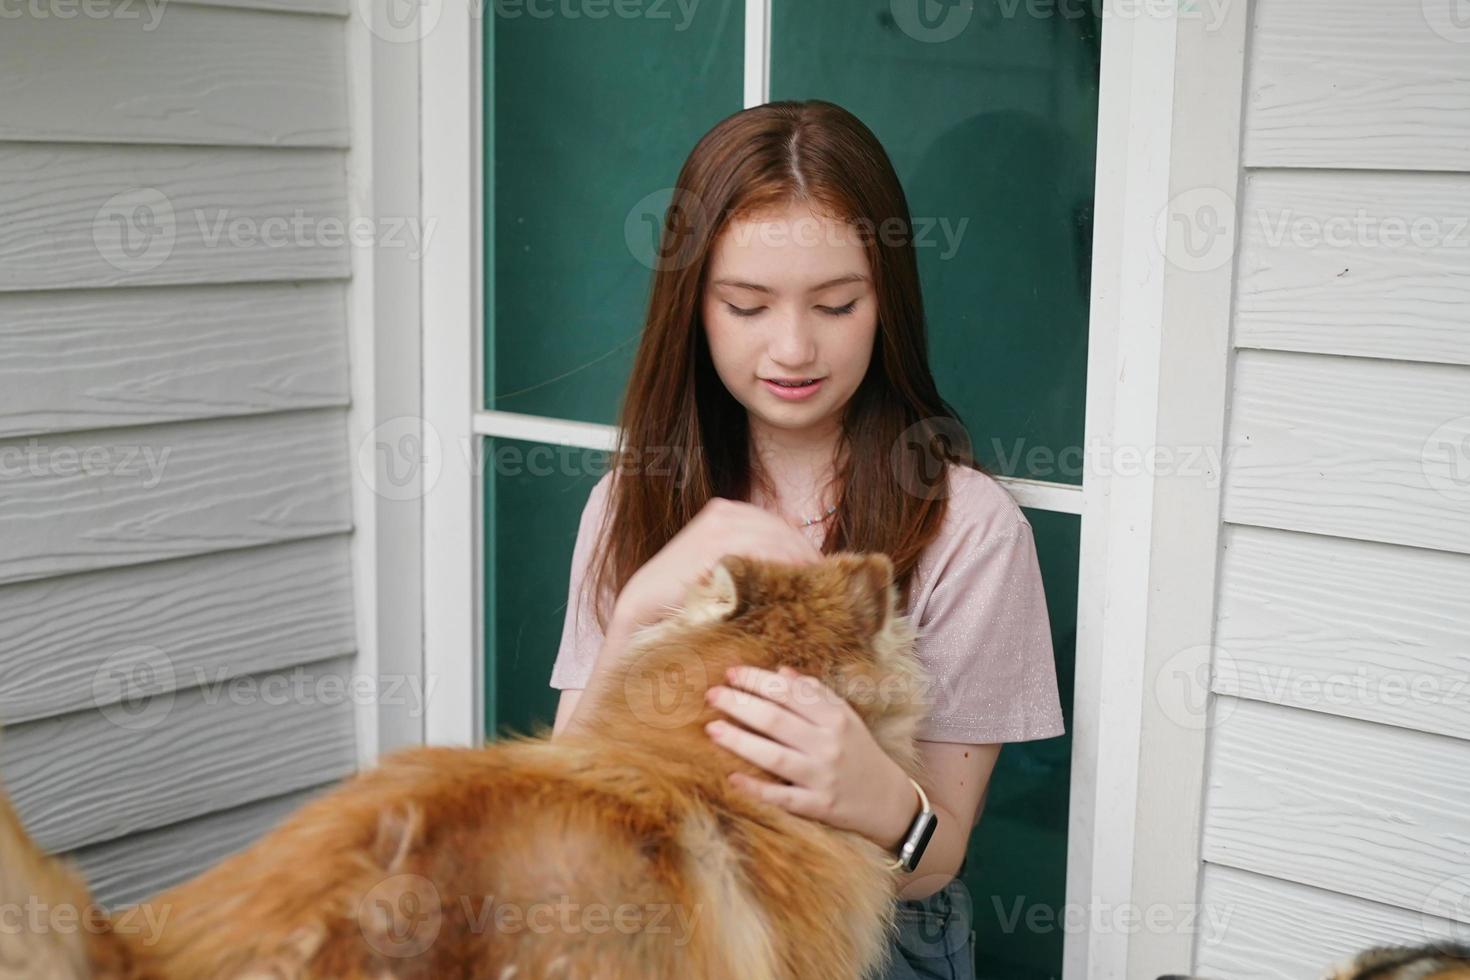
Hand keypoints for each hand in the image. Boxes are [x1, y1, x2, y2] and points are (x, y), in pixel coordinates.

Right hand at [613, 497, 821, 631]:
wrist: (642, 610)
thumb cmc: (685, 595)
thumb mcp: (724, 569)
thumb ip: (752, 559)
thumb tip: (800, 567)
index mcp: (727, 511)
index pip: (780, 525)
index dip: (804, 548)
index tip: (823, 573)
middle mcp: (723, 512)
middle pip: (781, 529)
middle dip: (805, 555)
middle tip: (825, 585)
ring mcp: (716, 526)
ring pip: (774, 538)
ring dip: (796, 561)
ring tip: (811, 588)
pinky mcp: (711, 545)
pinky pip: (757, 551)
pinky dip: (776, 566)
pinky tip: (787, 587)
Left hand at [703, 665, 917, 849]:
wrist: (889, 801)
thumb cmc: (860, 752)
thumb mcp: (846, 718)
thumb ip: (815, 693)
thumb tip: (780, 671)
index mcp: (835, 717)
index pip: (789, 692)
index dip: (757, 680)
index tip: (730, 673)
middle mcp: (828, 743)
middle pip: (776, 719)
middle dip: (740, 704)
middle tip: (712, 695)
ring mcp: (823, 776)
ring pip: (774, 756)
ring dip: (740, 741)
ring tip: (713, 729)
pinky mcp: (818, 806)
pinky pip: (782, 796)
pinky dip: (757, 788)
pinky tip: (732, 778)